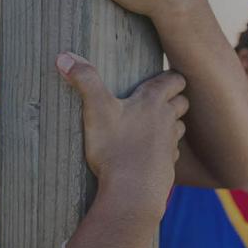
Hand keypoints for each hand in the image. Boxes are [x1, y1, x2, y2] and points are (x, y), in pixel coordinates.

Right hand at [55, 52, 187, 207]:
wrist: (132, 192)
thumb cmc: (115, 148)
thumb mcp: (96, 109)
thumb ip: (84, 80)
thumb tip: (64, 56)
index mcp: (153, 101)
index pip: (175, 79)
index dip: (171, 77)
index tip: (163, 77)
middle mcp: (167, 120)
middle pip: (182, 102)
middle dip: (174, 99)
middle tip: (157, 99)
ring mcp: (170, 144)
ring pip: (179, 127)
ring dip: (171, 124)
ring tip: (153, 126)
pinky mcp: (168, 166)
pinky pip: (171, 153)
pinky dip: (165, 150)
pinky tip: (149, 154)